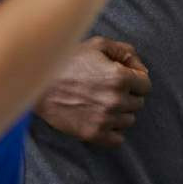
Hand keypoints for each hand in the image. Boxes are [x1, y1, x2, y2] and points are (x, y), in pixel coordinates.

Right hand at [34, 36, 150, 146]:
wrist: (36, 84)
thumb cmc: (66, 61)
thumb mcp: (97, 45)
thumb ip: (125, 52)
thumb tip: (141, 69)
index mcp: (120, 77)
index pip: (146, 85)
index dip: (136, 79)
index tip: (123, 78)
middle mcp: (115, 100)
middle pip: (138, 103)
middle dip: (127, 95)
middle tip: (107, 89)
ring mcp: (105, 119)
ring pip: (128, 120)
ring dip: (119, 112)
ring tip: (100, 102)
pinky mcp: (93, 134)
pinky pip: (118, 139)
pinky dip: (112, 131)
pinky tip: (100, 118)